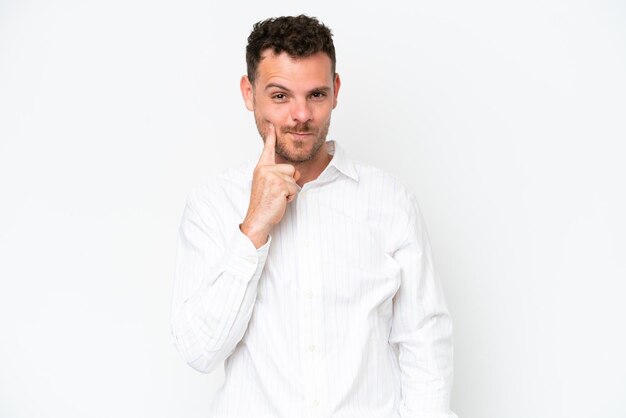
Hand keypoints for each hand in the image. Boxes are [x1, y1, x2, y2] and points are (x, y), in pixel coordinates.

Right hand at [240, 123, 299, 247]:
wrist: (257, 219)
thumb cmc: (263, 204)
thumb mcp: (268, 185)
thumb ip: (278, 175)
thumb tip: (296, 173)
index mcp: (261, 168)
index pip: (267, 149)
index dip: (271, 137)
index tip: (272, 124)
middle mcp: (265, 169)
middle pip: (290, 169)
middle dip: (289, 183)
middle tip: (275, 193)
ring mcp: (272, 176)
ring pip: (294, 179)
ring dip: (290, 191)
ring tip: (276, 197)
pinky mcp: (279, 185)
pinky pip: (295, 188)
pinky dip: (290, 197)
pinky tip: (279, 201)